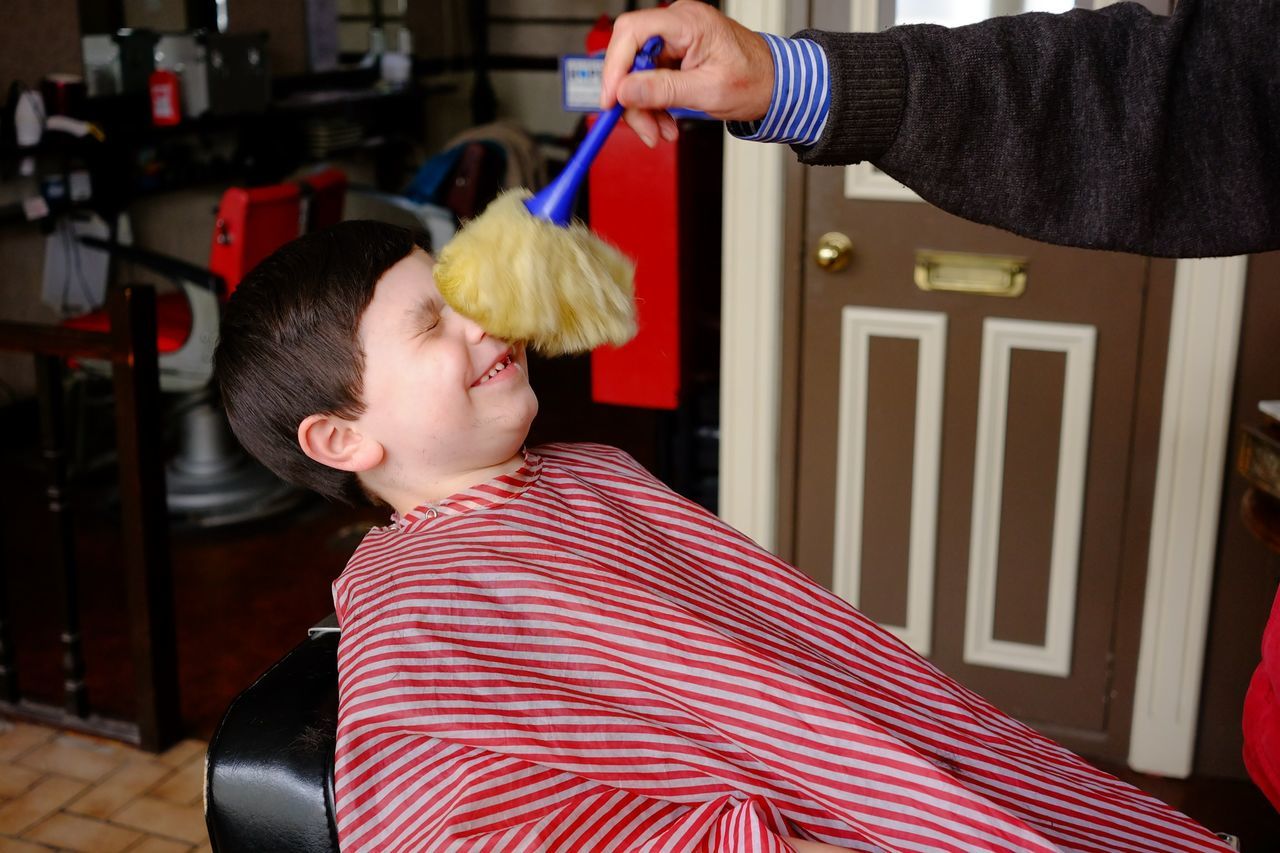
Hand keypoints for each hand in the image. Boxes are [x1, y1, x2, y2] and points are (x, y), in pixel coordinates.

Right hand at [599, 0, 773, 146]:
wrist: (775, 86)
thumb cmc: (756, 80)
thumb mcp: (707, 91)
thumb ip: (663, 90)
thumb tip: (625, 90)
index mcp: (689, 22)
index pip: (633, 31)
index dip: (615, 65)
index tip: (611, 98)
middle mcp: (678, 25)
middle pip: (631, 56)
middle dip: (632, 97)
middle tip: (642, 127)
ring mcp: (675, 40)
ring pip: (637, 73)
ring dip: (644, 108)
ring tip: (660, 131)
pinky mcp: (675, 57)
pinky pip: (650, 80)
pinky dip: (653, 105)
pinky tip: (665, 122)